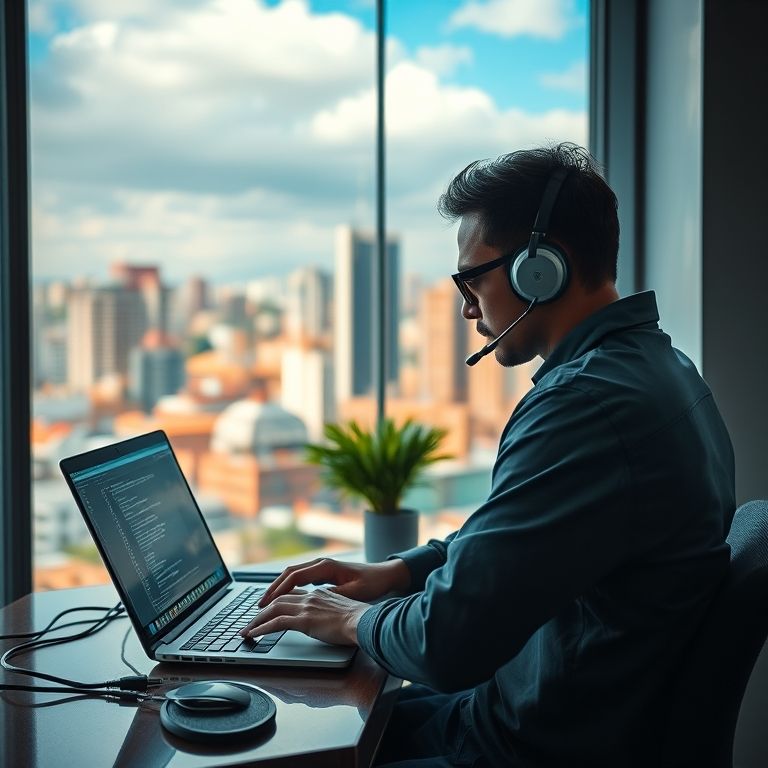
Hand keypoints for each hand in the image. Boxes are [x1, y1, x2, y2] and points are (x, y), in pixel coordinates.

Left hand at [238, 587, 368, 645]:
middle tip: (252, 619)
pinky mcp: (304, 620)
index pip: (294, 594)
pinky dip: (262, 628)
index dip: (279, 600)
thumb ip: (331, 611)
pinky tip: (254, 634)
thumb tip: (327, 620)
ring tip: (247, 629)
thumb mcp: (343, 610)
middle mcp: (310, 597)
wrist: (363, 621)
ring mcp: (306, 607)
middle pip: (280, 599)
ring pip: (274, 609)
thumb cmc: (359, 619)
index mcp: (320, 593)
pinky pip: (276, 623)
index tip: (270, 606)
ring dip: (257, 620)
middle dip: (263, 609)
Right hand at [257, 557, 410, 607]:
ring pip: (293, 575)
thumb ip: (332, 596)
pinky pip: (300, 578)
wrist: (385, 575)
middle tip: (259, 605)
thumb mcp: (352, 592)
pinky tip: (283, 599)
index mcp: (325, 566)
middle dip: (272, 589)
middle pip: (288, 573)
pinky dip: (288, 587)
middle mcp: (321, 563)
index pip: (294, 576)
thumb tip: (313, 601)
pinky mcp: (324, 573)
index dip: (278, 590)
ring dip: (279, 588)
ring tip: (266, 603)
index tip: (267, 603)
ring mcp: (322, 567)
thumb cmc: (371, 583)